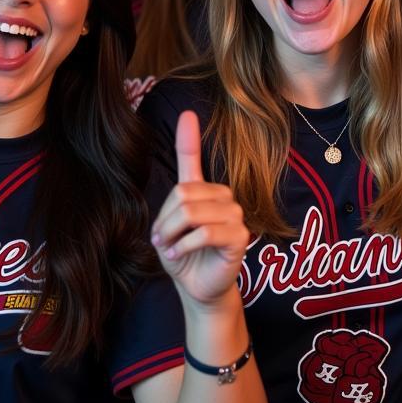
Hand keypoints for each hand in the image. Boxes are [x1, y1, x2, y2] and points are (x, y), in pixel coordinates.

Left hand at [150, 111, 248, 307]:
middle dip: (165, 221)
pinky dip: (186, 245)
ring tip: (170, 250)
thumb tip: (180, 200)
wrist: (198, 289)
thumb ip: (173, 210)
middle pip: (183, 194)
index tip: (188, 114)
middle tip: (161, 241)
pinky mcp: (240, 235)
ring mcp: (235, 213)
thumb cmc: (185, 257)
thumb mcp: (169, 231)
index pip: (194, 158)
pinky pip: (206, 232)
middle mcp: (222, 196)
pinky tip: (179, 254)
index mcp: (203, 191)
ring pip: (193, 212)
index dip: (189, 136)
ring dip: (173, 235)